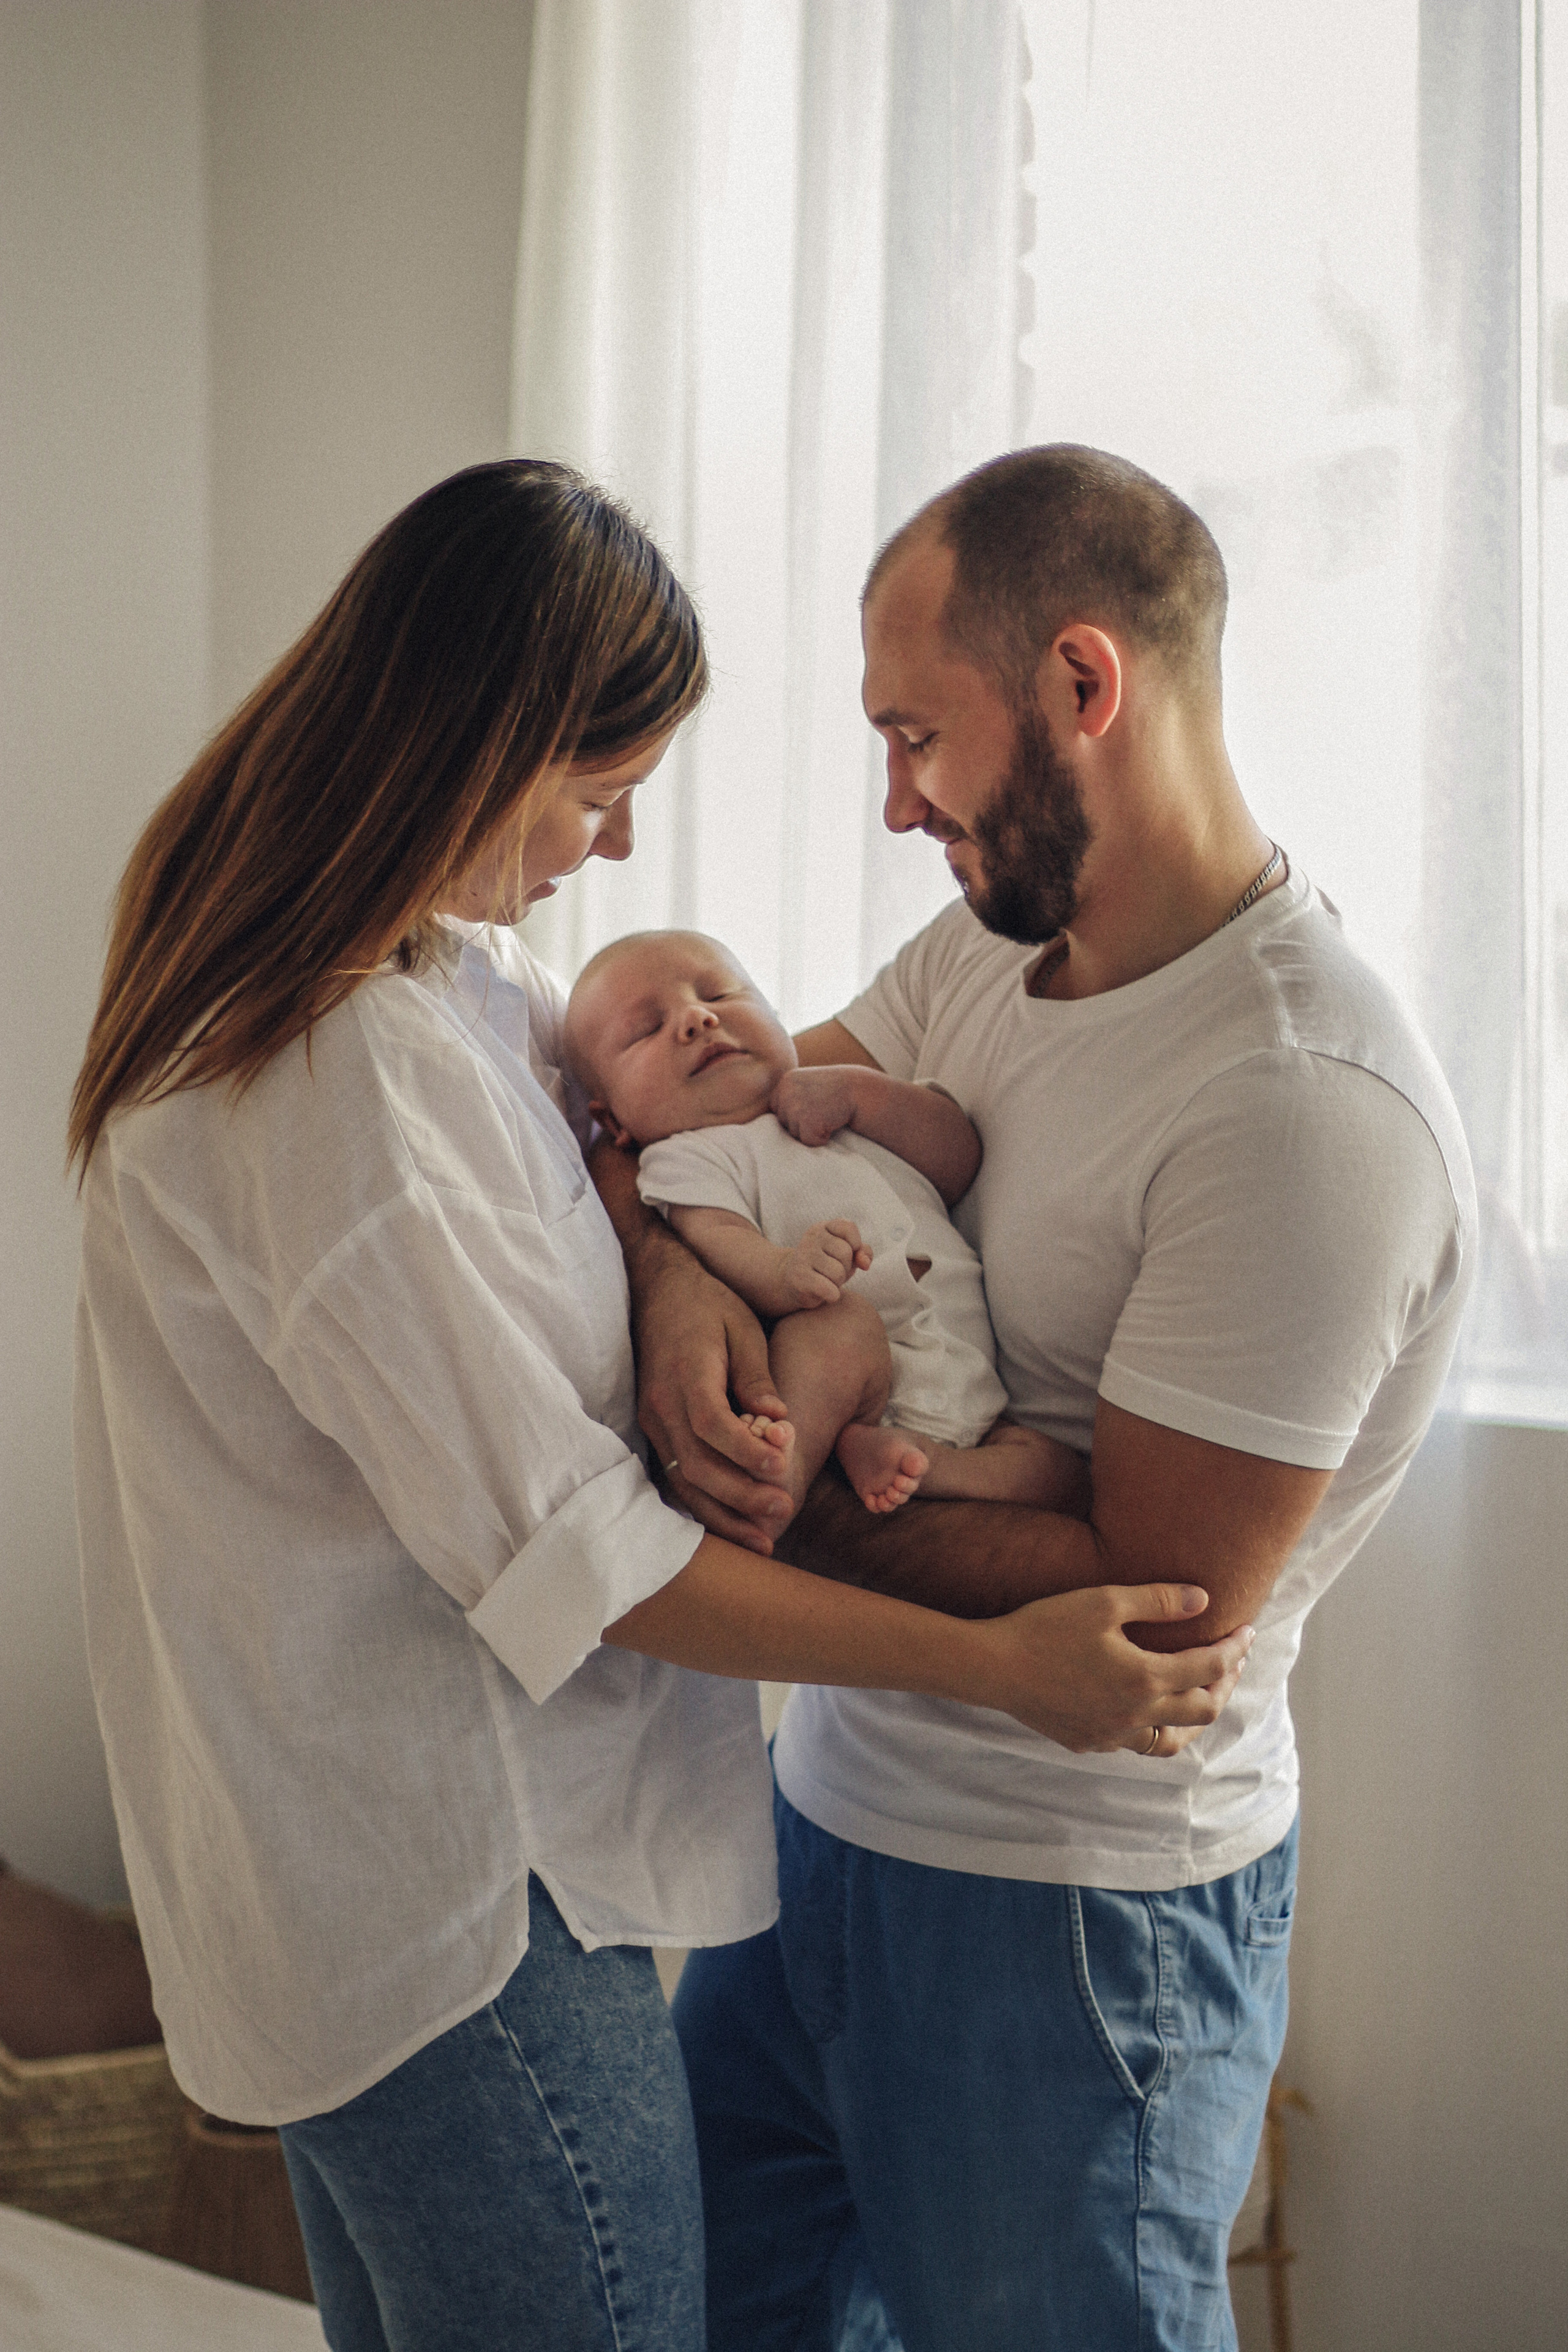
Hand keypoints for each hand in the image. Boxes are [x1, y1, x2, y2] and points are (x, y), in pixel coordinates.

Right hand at [632, 1241, 794, 1554]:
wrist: (659, 1289)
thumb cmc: (710, 1305)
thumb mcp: (743, 1328)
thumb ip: (756, 1376)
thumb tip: (778, 1420)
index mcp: (686, 1373)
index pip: (711, 1424)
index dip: (746, 1451)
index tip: (783, 1468)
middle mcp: (661, 1403)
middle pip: (695, 1463)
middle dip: (740, 1495)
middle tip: (783, 1510)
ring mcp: (652, 1419)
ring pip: (681, 1480)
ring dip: (722, 1513)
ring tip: (764, 1539)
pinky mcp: (653, 1429)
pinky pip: (674, 1476)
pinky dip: (704, 1504)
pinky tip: (733, 1524)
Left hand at [772, 1065, 865, 1147]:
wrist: (861, 1091)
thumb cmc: (837, 1091)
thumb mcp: (808, 1084)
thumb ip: (791, 1095)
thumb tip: (773, 1119)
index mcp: (785, 1081)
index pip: (777, 1108)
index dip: (796, 1112)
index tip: (814, 1105)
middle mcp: (786, 1092)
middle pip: (784, 1123)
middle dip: (802, 1123)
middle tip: (823, 1110)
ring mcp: (795, 1107)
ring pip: (795, 1134)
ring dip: (812, 1130)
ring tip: (828, 1115)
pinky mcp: (807, 1122)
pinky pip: (808, 1142)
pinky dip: (821, 1139)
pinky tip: (832, 1122)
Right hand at [778, 1220, 871, 1308]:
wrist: (793, 1284)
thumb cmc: (825, 1267)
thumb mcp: (847, 1256)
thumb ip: (863, 1252)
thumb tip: (865, 1263)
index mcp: (822, 1228)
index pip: (848, 1228)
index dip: (855, 1244)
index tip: (847, 1254)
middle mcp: (810, 1238)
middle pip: (846, 1253)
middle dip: (845, 1267)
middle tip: (832, 1272)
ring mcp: (803, 1256)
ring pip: (838, 1272)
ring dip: (837, 1282)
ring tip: (826, 1281)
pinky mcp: (799, 1277)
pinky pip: (829, 1289)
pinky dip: (832, 1295)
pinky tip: (824, 1293)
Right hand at [972, 1583, 1254, 1751]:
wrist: (993, 1667)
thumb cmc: (1046, 1626)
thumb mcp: (1104, 1601)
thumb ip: (1158, 1600)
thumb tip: (1204, 1599)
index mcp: (1145, 1678)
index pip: (1209, 1667)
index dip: (1235, 1649)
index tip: (1246, 1631)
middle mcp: (1136, 1715)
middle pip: (1203, 1710)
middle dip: (1225, 1683)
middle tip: (1231, 1660)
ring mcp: (1112, 1735)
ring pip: (1173, 1739)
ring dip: (1194, 1716)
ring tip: (1200, 1693)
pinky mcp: (1089, 1743)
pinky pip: (1135, 1742)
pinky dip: (1153, 1725)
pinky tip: (1145, 1705)